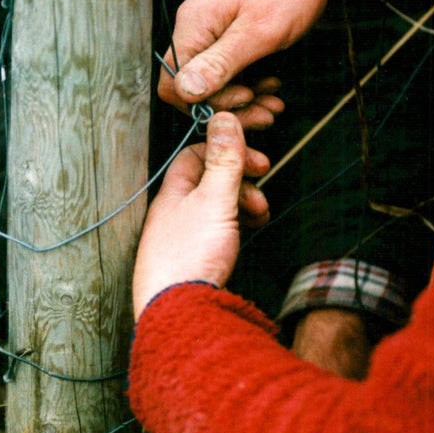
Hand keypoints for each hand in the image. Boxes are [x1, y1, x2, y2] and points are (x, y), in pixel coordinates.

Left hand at [132, 112, 268, 318]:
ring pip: (214, 209)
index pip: (195, 156)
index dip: (225, 152)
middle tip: (261, 189)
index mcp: (172, 193)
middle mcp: (172, 214)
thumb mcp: (214, 200)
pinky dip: (234, 229)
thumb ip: (223, 160)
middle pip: (208, 182)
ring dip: (241, 206)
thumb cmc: (189, 257)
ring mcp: (180, 239)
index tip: (254, 160)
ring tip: (259, 216)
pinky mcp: (191, 262)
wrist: (179, 314)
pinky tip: (246, 236)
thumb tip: (223, 118)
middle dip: (240, 182)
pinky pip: (214, 234)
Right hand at [158, 0, 369, 113]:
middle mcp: (197, 26)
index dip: (203, 103)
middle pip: (195, 85)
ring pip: (216, 78)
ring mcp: (214, 27)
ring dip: (244, 97)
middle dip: (229, 105)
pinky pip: (230, 65)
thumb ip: (220, 63)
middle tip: (266, 113)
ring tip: (275, 102)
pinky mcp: (232, 28)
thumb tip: (184, 90)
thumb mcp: (259, 32)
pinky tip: (273, 85)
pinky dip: (250, 80)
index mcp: (194, 24)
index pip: (173, 83)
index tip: (243, 101)